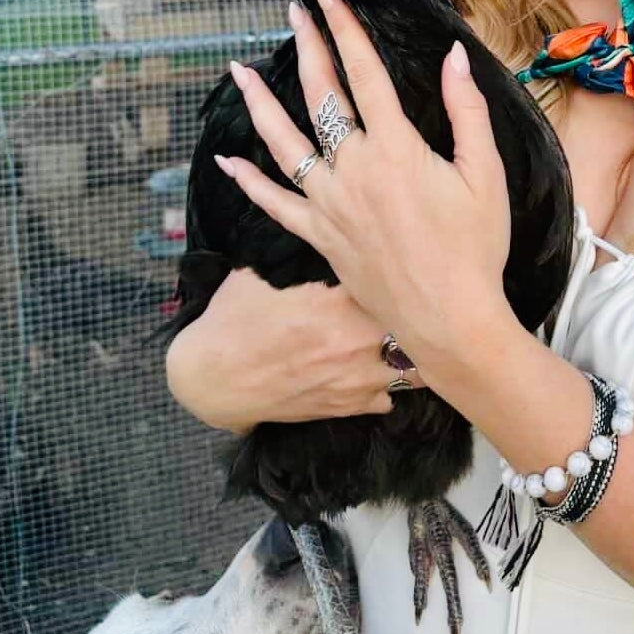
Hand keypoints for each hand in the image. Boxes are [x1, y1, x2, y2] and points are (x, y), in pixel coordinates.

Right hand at [165, 268, 410, 433]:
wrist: (213, 380)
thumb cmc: (233, 320)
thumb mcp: (263, 271)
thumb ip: (297, 251)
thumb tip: (323, 226)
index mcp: (339, 301)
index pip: (393, 278)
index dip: (401, 269)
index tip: (406, 260)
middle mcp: (357, 341)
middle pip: (414, 322)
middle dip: (417, 309)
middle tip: (420, 297)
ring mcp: (358, 378)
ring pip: (415, 366)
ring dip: (413, 350)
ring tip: (414, 336)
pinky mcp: (350, 407)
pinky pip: (390, 396)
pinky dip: (389, 383)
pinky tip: (379, 369)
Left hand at [214, 0, 512, 385]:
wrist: (451, 320)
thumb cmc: (476, 248)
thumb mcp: (485, 174)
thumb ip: (467, 111)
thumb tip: (453, 56)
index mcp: (396, 148)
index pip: (364, 72)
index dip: (345, 28)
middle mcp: (354, 170)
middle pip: (320, 96)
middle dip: (305, 46)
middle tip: (292, 10)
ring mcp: (331, 204)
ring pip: (284, 143)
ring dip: (258, 103)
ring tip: (235, 69)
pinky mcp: (321, 237)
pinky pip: (275, 204)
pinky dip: (248, 182)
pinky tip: (225, 161)